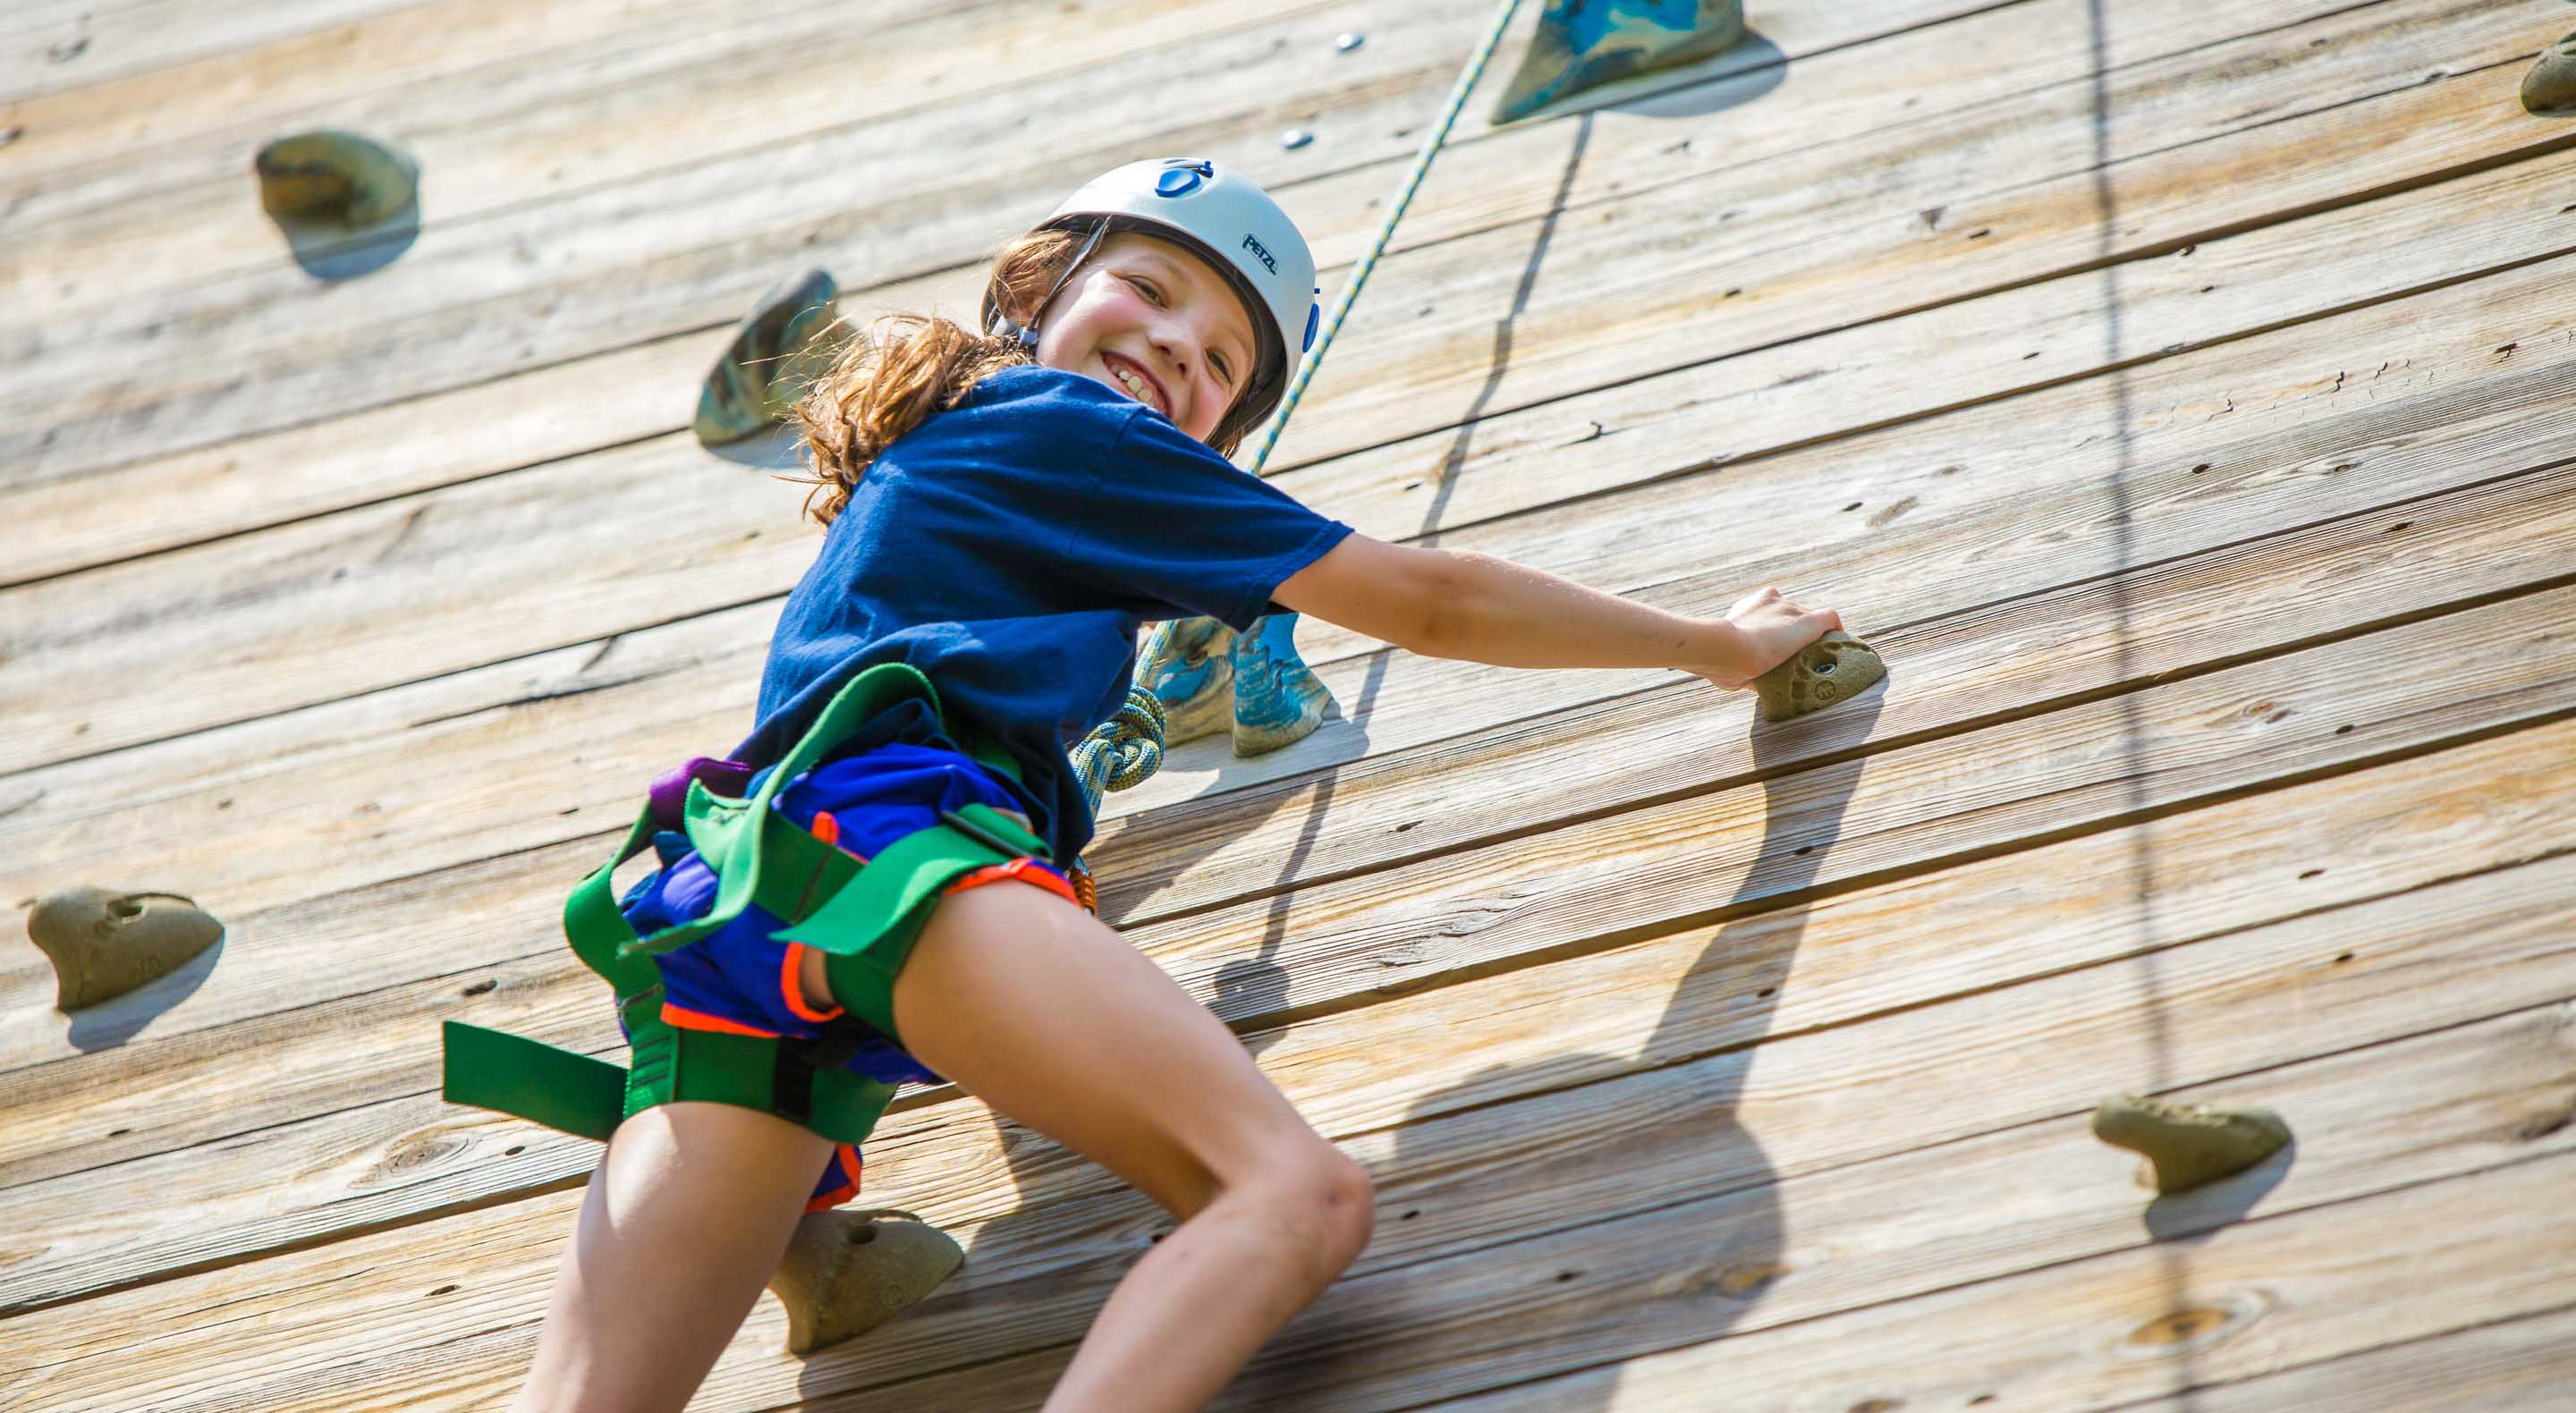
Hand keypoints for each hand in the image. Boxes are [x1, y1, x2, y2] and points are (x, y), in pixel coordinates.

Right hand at [1694, 586, 1842, 690]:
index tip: (1775, 646)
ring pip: (1810, 620)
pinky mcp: (1809, 622)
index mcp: (1750, 607)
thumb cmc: (1721, 661)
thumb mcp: (1732, 666)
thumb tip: (1757, 685)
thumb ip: (1746, 669)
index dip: (1774, 629)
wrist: (1726, 649)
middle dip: (1793, 634)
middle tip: (1795, 657)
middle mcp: (1773, 601)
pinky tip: (1839, 644)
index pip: (1770, 613)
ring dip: (1812, 637)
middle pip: (1792, 615)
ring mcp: (1792, 610)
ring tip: (1817, 657)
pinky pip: (1829, 619)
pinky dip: (1835, 630)